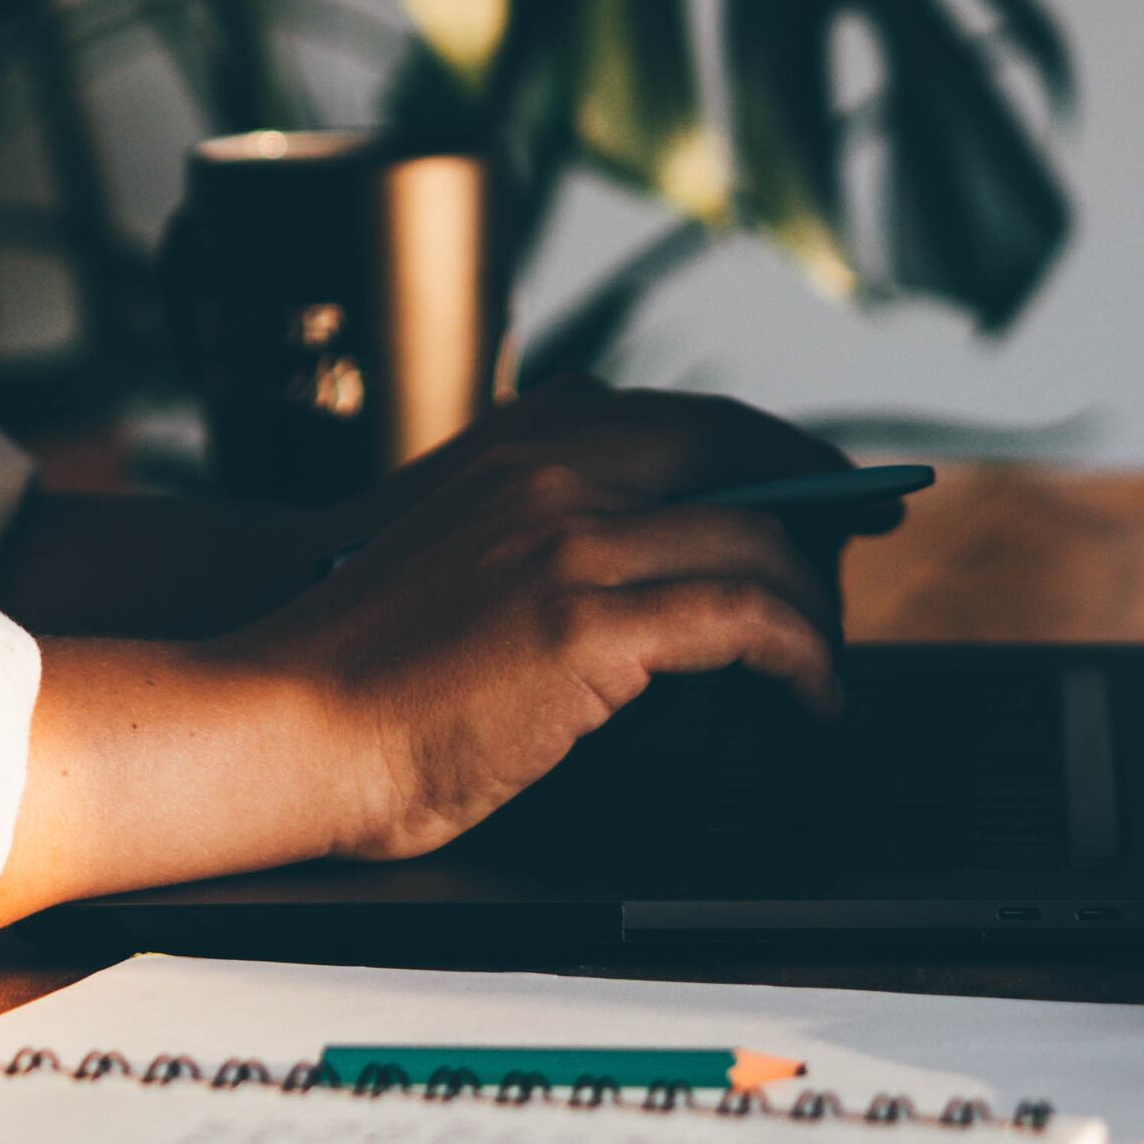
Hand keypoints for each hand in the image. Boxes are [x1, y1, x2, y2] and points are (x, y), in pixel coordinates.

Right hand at [0, 386, 855, 964]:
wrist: (284, 724)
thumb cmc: (363, 667)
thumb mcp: (458, 549)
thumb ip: (544, 523)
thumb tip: (654, 552)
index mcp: (523, 443)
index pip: (694, 419)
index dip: (783, 452)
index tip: (838, 491)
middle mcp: (554, 468)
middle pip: (745, 461)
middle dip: (824, 514)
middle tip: (859, 565)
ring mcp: (570, 538)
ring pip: (761, 544)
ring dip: (817, 610)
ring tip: (823, 668)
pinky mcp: (584, 622)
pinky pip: (747, 619)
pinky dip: (804, 660)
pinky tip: (809, 702)